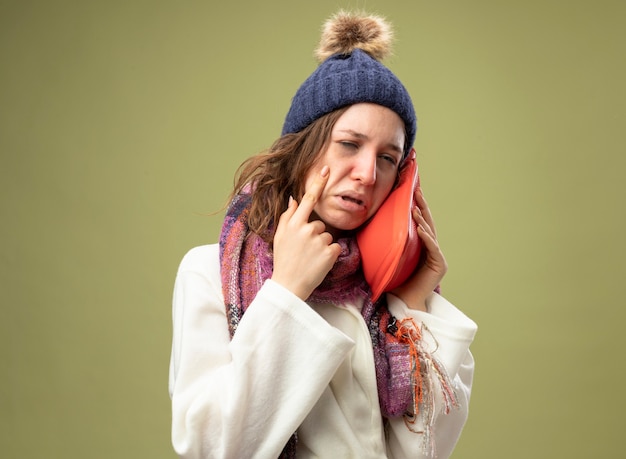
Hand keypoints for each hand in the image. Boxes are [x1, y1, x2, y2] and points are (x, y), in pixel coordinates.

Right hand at [271, 165, 341, 299]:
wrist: (289, 285)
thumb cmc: (284, 260)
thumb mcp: (281, 237)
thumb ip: (288, 216)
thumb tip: (294, 199)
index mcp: (294, 224)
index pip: (308, 199)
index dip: (318, 183)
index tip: (326, 168)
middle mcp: (307, 229)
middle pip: (320, 224)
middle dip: (315, 235)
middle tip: (303, 251)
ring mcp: (319, 241)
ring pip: (328, 236)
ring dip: (322, 246)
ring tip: (310, 258)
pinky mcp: (330, 253)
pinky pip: (335, 247)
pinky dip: (330, 255)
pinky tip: (318, 263)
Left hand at [391, 188, 447, 310]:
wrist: (402, 302)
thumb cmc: (394, 282)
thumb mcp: (390, 256)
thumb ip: (389, 242)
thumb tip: (371, 225)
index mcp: (421, 246)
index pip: (419, 222)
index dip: (416, 206)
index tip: (412, 190)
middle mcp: (431, 249)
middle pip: (427, 223)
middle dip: (422, 205)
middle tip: (417, 189)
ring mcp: (437, 257)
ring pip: (430, 232)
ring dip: (423, 218)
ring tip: (415, 206)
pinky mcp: (440, 265)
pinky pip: (432, 247)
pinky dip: (426, 236)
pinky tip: (420, 227)